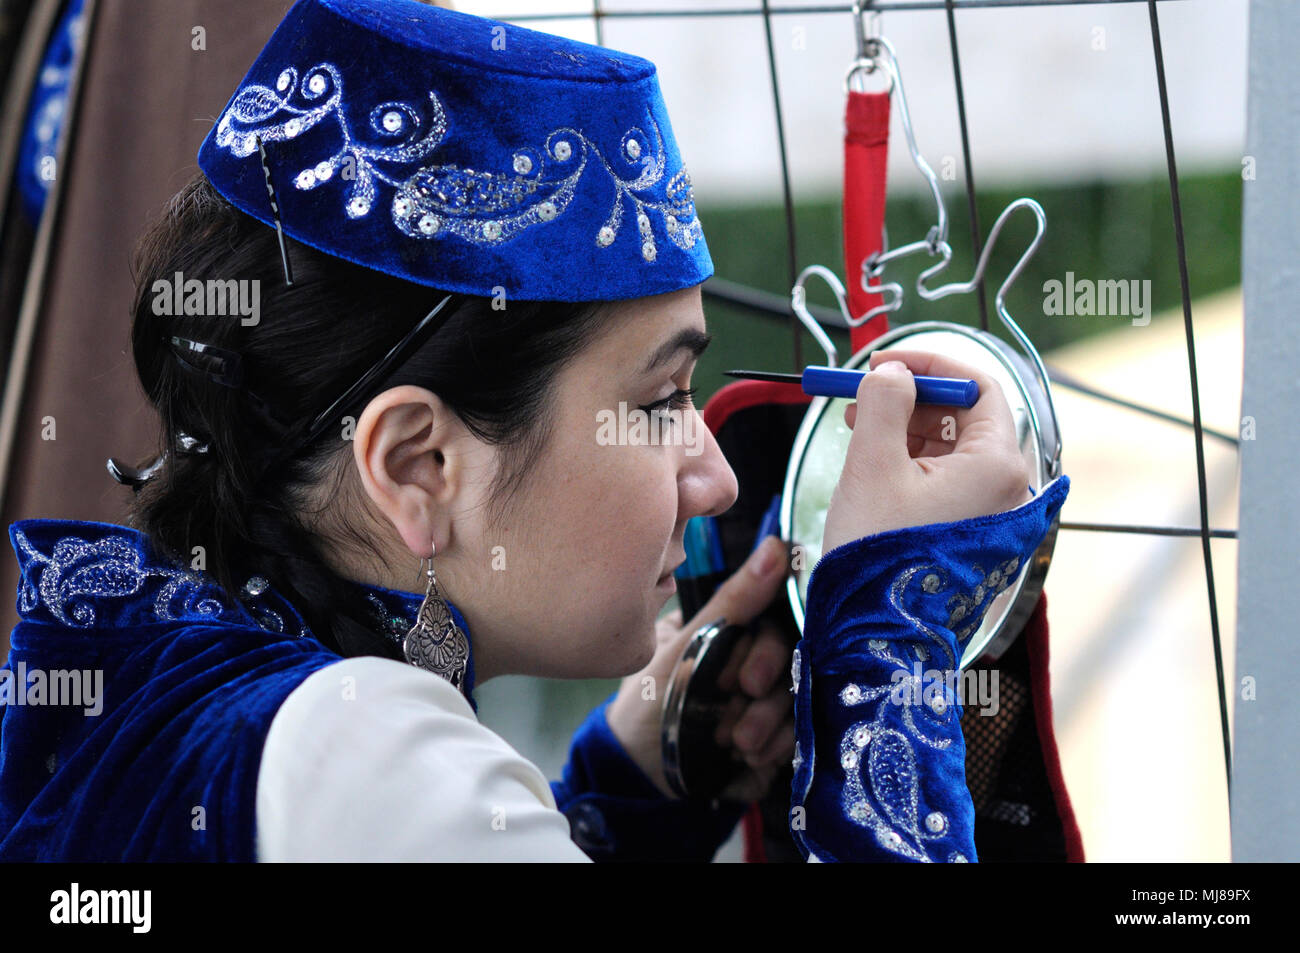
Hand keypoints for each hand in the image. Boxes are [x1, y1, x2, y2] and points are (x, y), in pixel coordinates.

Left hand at [605, 534, 794, 800]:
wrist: (642, 775)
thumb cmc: (650, 702)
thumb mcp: (685, 649)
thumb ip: (734, 604)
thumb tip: (778, 546)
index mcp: (729, 627)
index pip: (771, 613)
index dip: (767, 639)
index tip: (748, 667)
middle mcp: (753, 657)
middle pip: (789, 650)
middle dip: (768, 672)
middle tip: (744, 691)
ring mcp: (767, 697)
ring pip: (796, 692)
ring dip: (768, 717)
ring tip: (736, 740)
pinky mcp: (777, 735)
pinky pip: (797, 732)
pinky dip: (775, 744)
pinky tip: (749, 757)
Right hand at [821, 349, 1032, 554]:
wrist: (878, 633)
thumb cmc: (879, 552)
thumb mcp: (872, 463)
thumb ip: (884, 403)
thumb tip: (892, 372)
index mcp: (997, 464)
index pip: (978, 386)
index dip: (930, 364)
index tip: (885, 361)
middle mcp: (1006, 489)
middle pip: (964, 417)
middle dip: (911, 397)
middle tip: (864, 393)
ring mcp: (990, 515)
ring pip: (951, 450)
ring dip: (906, 428)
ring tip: (857, 427)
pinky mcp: (969, 535)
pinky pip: (946, 482)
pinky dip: (910, 462)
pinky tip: (872, 462)